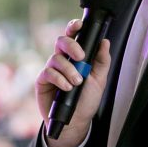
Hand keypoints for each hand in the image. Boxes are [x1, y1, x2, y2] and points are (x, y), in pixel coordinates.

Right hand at [35, 19, 110, 146]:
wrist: (75, 122)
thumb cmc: (86, 100)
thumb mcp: (99, 80)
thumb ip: (102, 61)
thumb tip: (104, 42)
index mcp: (75, 57)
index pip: (73, 37)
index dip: (74, 27)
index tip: (80, 24)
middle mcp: (62, 60)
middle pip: (61, 41)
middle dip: (71, 46)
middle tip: (81, 57)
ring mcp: (51, 69)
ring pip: (55, 58)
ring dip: (68, 69)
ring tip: (77, 82)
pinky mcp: (42, 81)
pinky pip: (48, 73)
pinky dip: (59, 79)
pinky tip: (66, 87)